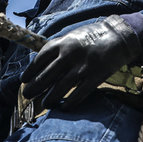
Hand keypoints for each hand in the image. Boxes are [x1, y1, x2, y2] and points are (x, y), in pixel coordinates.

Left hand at [20, 15, 141, 108]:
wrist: (118, 35)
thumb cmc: (92, 36)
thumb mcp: (72, 37)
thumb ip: (57, 48)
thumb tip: (41, 63)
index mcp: (63, 42)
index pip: (40, 59)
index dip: (31, 71)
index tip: (24, 79)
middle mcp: (70, 54)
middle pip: (47, 75)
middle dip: (35, 87)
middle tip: (27, 95)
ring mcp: (83, 66)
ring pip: (61, 87)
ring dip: (50, 98)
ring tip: (44, 103)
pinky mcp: (96, 75)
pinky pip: (79, 93)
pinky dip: (70, 102)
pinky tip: (64, 107)